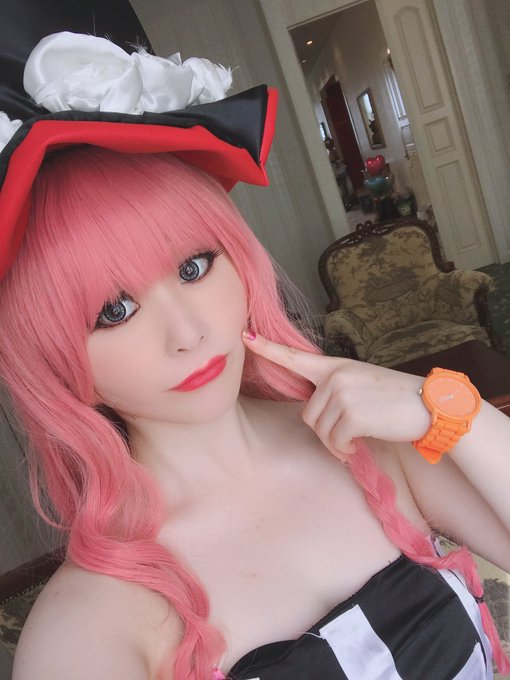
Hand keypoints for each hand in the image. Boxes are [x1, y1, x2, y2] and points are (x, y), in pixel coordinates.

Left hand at [242, 331, 430, 458]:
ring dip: (336, 443)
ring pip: (320, 430)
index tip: (245, 336)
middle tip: (347, 436)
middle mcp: (335, 376)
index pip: (295, 356)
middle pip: (307, 414)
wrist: (430, 405)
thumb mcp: (361, 383)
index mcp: (335, 366)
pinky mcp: (352, 414)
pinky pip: (335, 442)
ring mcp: (342, 393)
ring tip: (357, 440)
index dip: (267, 348)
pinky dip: (345, 450)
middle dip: (325, 432)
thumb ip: (334, 390)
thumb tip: (314, 416)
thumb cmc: (395, 398)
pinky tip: (360, 446)